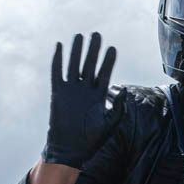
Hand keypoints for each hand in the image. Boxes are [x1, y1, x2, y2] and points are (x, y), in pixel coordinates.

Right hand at [42, 33, 119, 167]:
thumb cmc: (91, 139)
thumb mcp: (109, 122)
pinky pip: (57, 72)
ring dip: (77, 50)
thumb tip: (125, 91)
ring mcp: (71, 90)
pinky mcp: (58, 92)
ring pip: (74, 65)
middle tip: (97, 34)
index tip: (112, 48)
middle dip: (93, 50)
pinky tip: (60, 46)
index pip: (104, 73)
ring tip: (80, 35)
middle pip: (90, 64)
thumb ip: (117, 107)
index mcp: (98, 96)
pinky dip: (58, 59)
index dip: (108, 61)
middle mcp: (85, 90)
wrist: (70, 148)